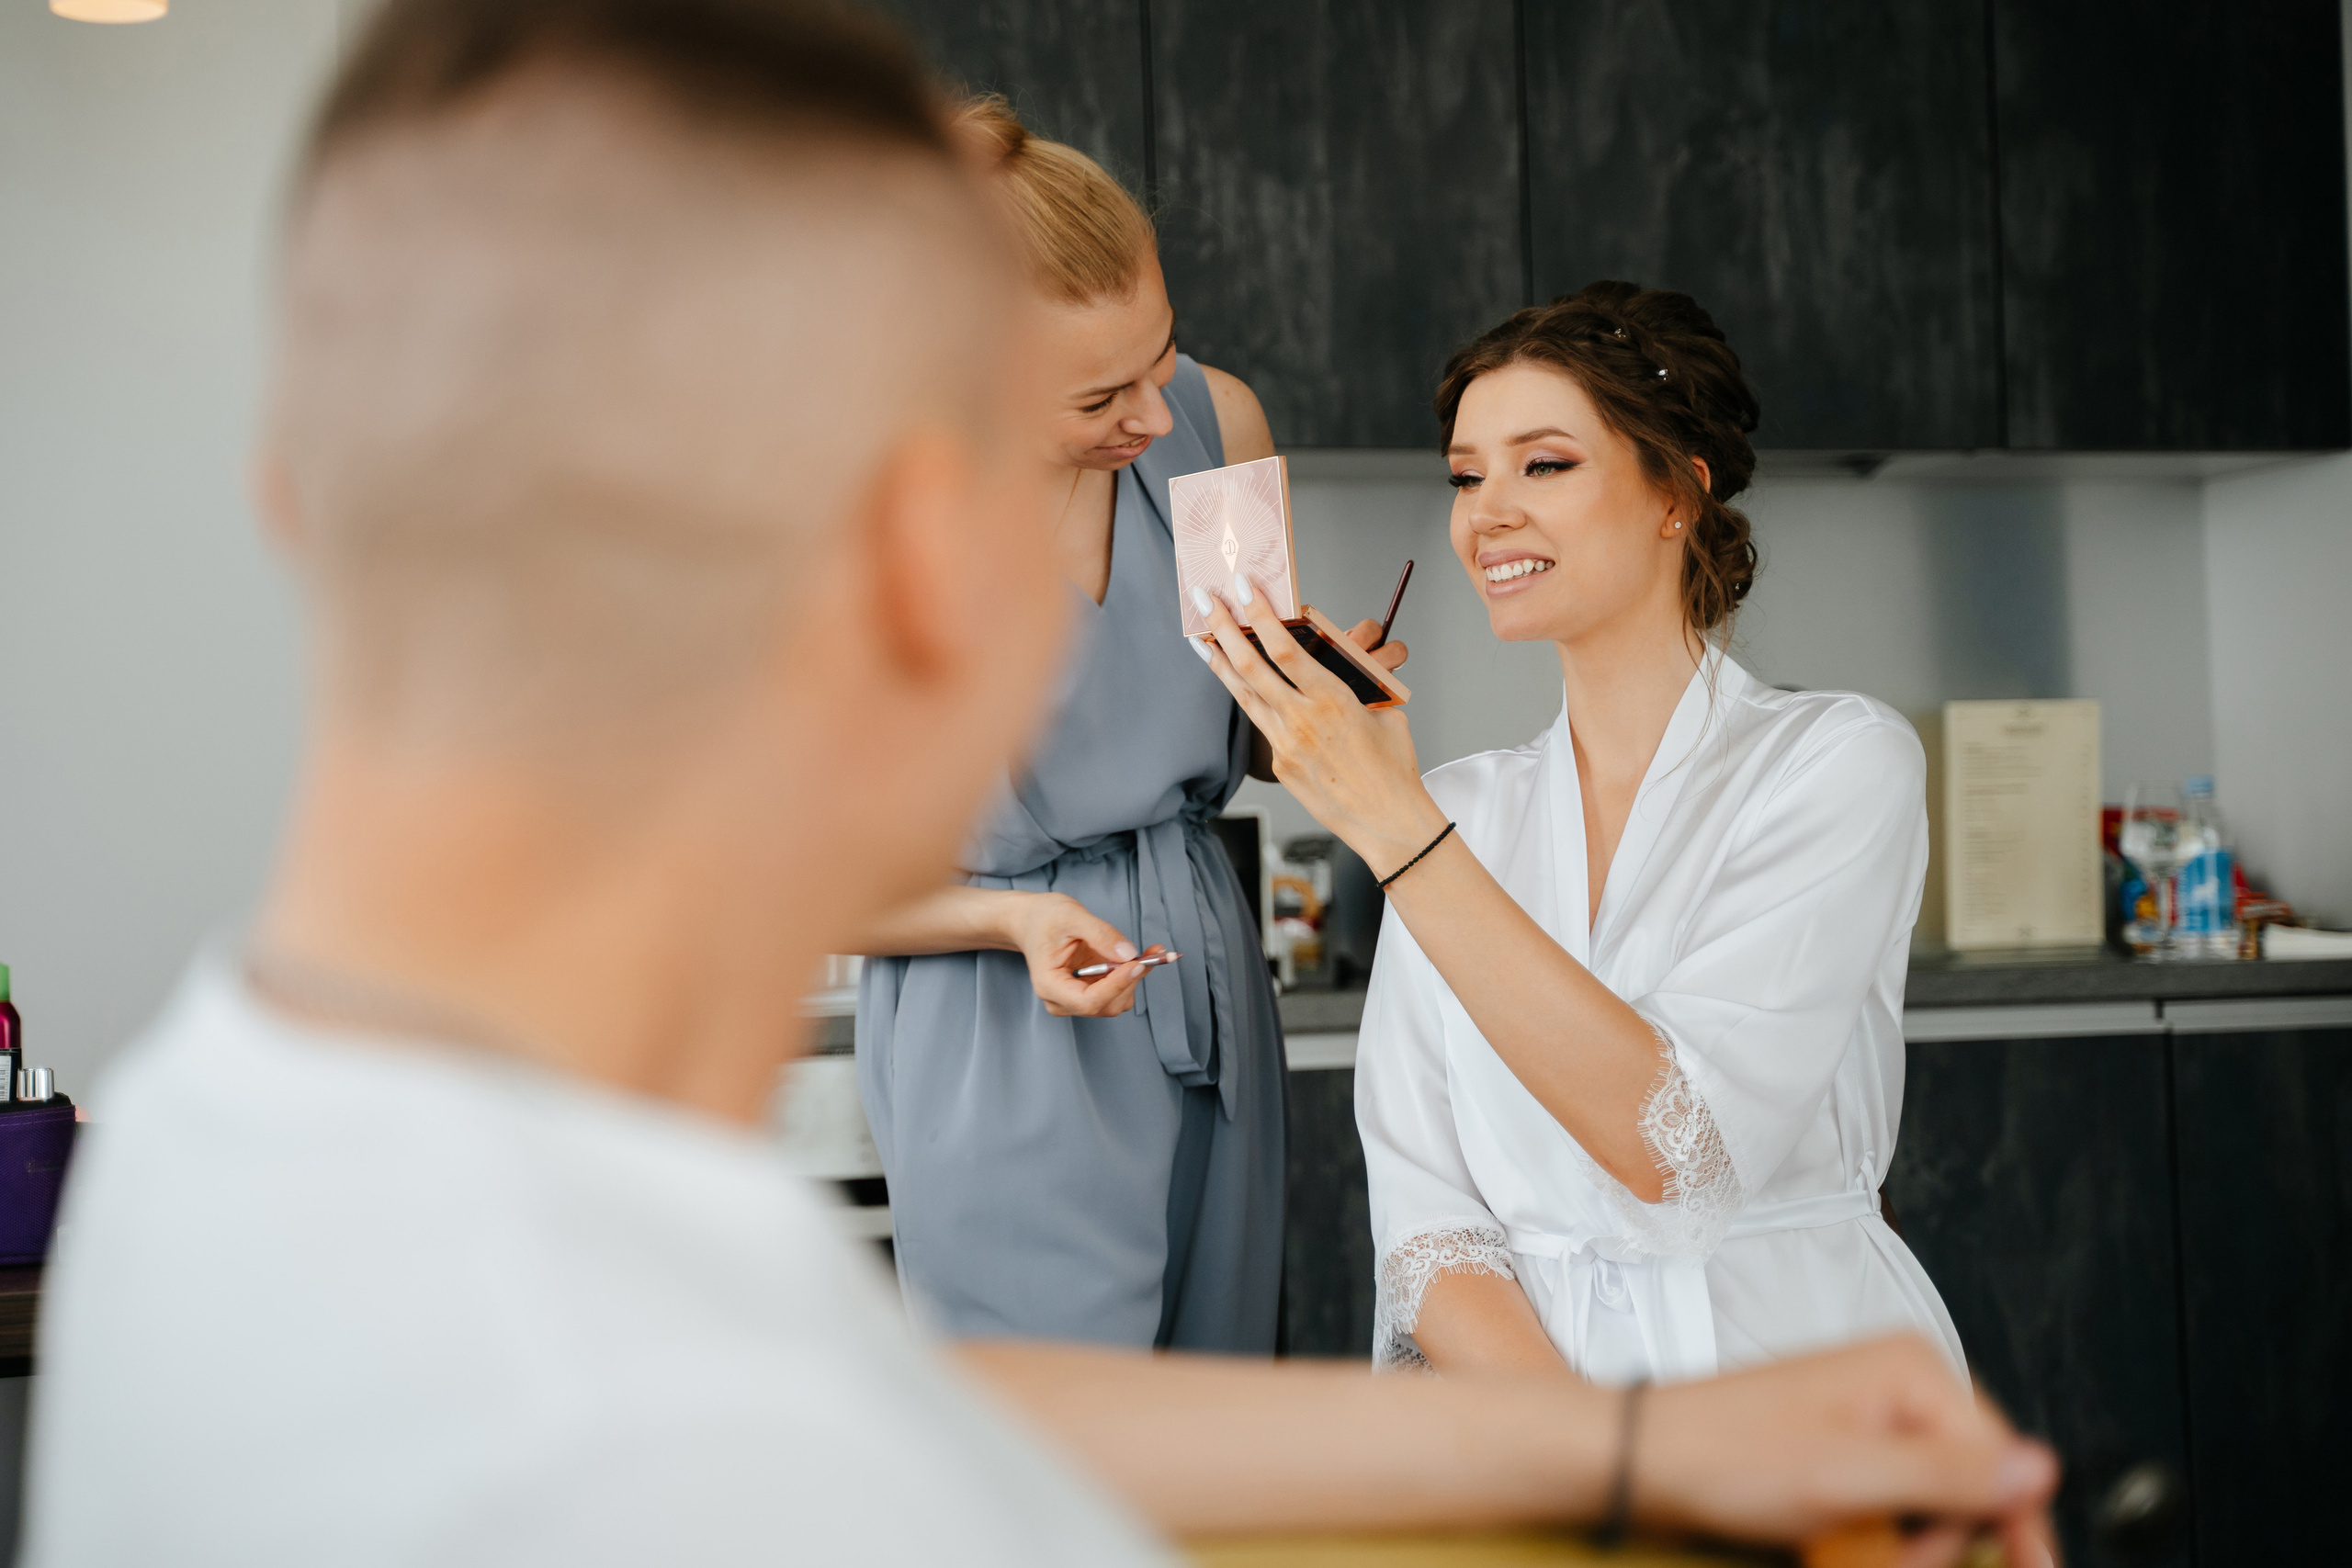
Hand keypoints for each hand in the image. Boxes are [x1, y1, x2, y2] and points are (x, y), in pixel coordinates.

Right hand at [1004, 892, 1161, 1017]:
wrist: (1032, 921)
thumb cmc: (1045, 918)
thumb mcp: (1071, 916)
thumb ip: (1100, 935)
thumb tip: (1128, 954)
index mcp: (1050, 985)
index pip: (1088, 1001)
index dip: (1116, 985)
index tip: (1137, 963)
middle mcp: (1062, 1000)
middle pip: (1106, 1004)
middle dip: (1131, 980)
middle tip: (1153, 952)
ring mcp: (1077, 998)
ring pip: (1117, 1001)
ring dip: (1136, 978)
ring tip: (1149, 952)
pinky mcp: (1090, 991)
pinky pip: (1119, 991)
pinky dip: (1134, 975)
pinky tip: (1142, 957)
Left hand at [1194, 575, 1443, 874]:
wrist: (1389, 822)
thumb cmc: (1394, 768)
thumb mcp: (1382, 714)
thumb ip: (1352, 688)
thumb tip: (1331, 672)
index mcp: (1332, 699)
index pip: (1285, 648)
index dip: (1259, 615)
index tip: (1243, 589)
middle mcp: (1302, 720)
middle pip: (1251, 665)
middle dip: (1223, 628)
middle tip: (1204, 600)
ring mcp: (1286, 745)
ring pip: (1244, 695)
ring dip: (1221, 663)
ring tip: (1201, 638)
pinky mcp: (1281, 766)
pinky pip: (1261, 723)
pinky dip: (1245, 697)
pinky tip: (1234, 681)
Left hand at [1639, 1336, 2059, 1567]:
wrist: (1647, 1459)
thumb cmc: (1723, 1453)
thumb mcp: (1846, 1476)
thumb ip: (1947, 1474)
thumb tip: (2039, 1468)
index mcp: (1912, 1371)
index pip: (2005, 1462)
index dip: (2007, 1529)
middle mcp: (1899, 1384)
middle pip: (1973, 1488)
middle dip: (1939, 1543)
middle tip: (1889, 1562)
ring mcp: (1873, 1415)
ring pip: (1935, 1505)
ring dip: (1905, 1545)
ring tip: (1849, 1550)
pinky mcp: (1850, 1448)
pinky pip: (1896, 1504)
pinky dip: (1876, 1535)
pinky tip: (1841, 1542)